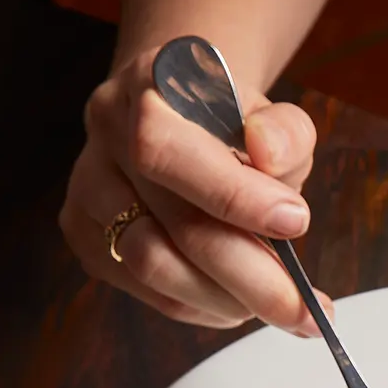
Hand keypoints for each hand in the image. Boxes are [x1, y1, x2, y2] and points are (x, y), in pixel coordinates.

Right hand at [59, 44, 323, 331]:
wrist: (181, 118)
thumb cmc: (233, 124)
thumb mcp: (273, 115)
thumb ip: (285, 132)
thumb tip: (270, 152)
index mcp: (151, 80)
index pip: (168, 148)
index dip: (232, 194)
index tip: (296, 222)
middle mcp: (108, 127)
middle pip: (168, 221)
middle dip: (248, 274)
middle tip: (303, 307)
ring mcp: (88, 182)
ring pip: (151, 265)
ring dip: (225, 298)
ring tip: (277, 306)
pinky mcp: (84, 231)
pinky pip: (145, 289)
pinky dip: (200, 305)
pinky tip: (236, 301)